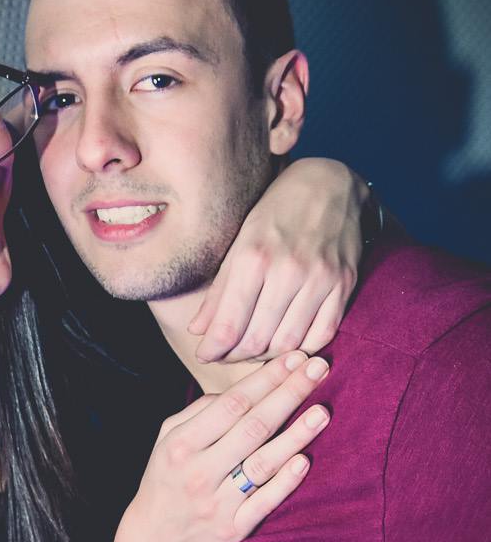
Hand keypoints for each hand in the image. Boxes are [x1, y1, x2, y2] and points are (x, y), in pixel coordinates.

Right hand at [119, 351, 329, 541]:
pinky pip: (265, 502)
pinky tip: (305, 459)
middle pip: (253, 427)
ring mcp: (217, 503)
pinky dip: (286, 481)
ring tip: (322, 412)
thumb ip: (201, 411)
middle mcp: (199, 472)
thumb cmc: (168, 476)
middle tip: (319, 368)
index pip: (232, 403)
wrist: (155, 536)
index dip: (267, 378)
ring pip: (263, 464)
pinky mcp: (233, 529)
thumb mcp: (168, 438)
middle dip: (289, 394)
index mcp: (181, 444)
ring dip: (296, 436)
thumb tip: (244, 390)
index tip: (295, 358)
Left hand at [188, 159, 369, 362]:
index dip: (213, 349)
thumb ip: (219, 291)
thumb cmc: (276, 212)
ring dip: (267, 357)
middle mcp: (288, 270)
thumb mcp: (239, 243)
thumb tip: (197, 330)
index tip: (205, 355)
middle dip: (236, 356)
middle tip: (226, 356)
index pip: (228, 324)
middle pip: (257, 339)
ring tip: (253, 352)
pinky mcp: (344, 284)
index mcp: (254, 257)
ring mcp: (320, 279)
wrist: (330, 185)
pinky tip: (287, 345)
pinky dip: (302, 349)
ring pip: (289, 343)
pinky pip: (322, 334)